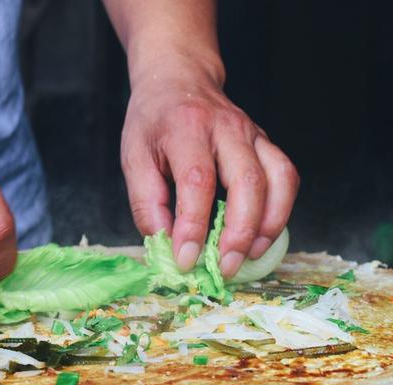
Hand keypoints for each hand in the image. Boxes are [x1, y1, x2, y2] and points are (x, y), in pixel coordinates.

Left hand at [121, 61, 298, 277]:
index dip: (193, 225)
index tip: (186, 259)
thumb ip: (147, 202)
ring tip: (249, 257)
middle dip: (239, 233)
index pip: (197, 181)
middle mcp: (226, 128)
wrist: (179, 79)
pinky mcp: (266, 142)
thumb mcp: (134, 157)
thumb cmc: (153, 122)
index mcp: (186, 129)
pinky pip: (286, 176)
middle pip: (247, 182)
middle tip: (225, 268)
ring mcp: (252, 133)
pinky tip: (263, 234)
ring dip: (268, 225)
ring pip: (277, 179)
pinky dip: (280, 210)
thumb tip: (166, 244)